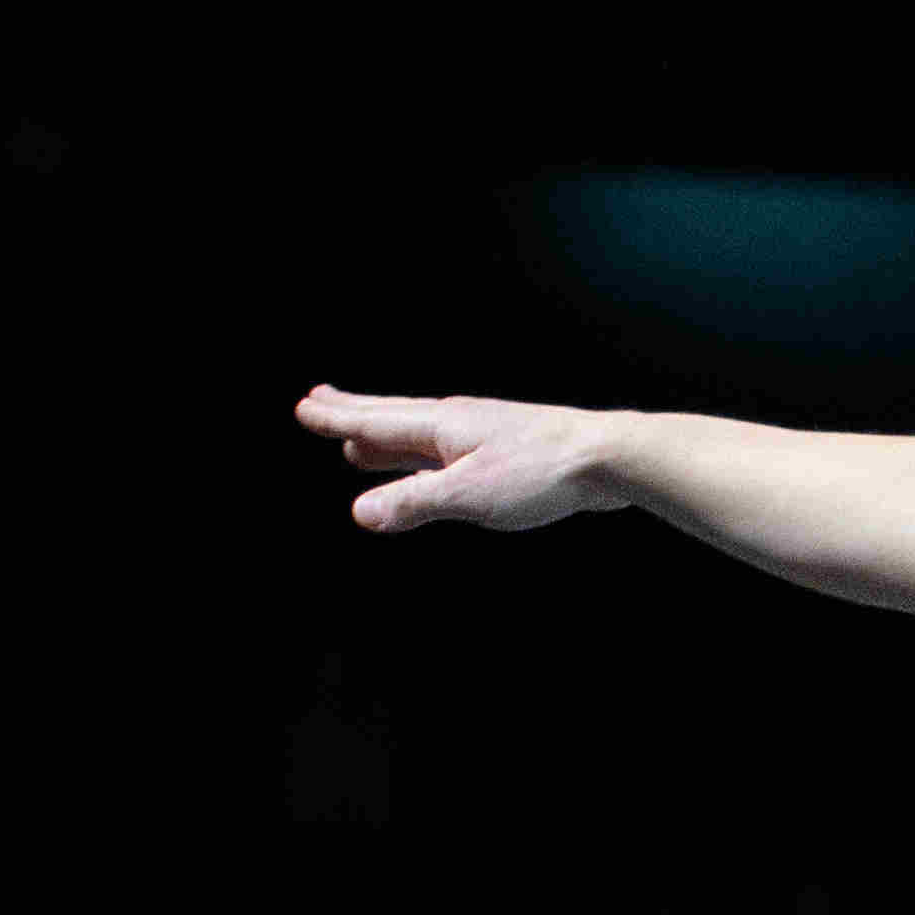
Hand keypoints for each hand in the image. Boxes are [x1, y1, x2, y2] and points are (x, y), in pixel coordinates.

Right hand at [301, 389, 635, 534]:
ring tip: (359, 439)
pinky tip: (433, 462)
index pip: (375, 420)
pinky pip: (449, 449)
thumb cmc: (543, 471)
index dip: (337, 419)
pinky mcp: (508, 450)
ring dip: (385, 434)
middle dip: (353, 413)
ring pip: (420, 432)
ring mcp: (484, 433)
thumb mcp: (468, 493)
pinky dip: (423, 453)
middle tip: (318, 401)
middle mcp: (457, 421)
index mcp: (440, 425)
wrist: (610, 458)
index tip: (304, 409)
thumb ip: (414, 502)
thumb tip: (360, 513)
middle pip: (392, 415)